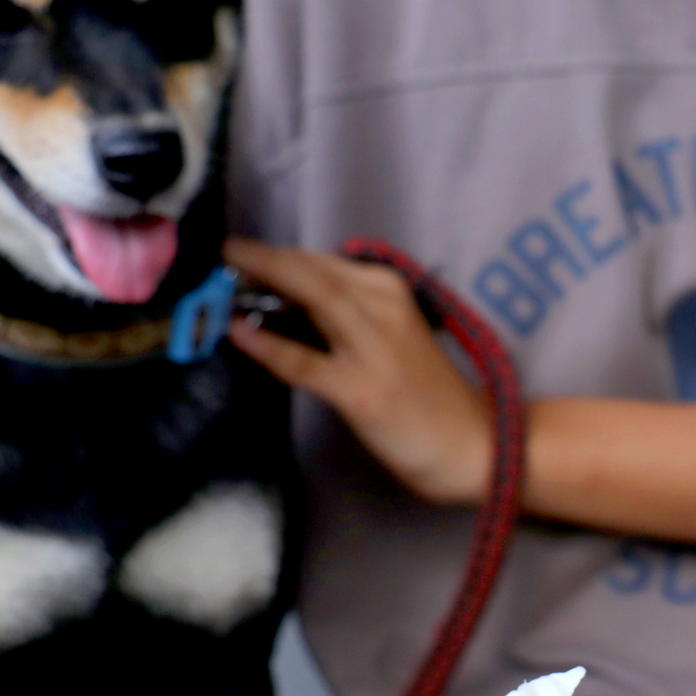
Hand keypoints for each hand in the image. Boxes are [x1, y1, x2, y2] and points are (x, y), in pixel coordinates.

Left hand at [224, 237, 490, 505]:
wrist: (476, 445)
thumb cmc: (431, 397)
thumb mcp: (396, 337)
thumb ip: (351, 316)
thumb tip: (285, 306)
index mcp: (392, 290)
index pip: (323, 263)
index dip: (277, 254)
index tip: (241, 249)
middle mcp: (383, 307)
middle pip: (309, 272)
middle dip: (261, 258)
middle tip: (222, 252)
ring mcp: (372, 347)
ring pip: (307, 297)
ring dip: (259, 284)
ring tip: (219, 280)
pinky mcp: (361, 391)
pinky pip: (301, 361)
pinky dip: (265, 345)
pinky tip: (237, 334)